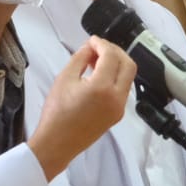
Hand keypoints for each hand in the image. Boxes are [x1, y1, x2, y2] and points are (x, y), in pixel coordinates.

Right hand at [29, 37, 136, 179]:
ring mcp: (120, 108)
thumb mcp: (64, 78)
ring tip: (96, 61)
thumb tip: (90, 47)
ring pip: (128, 77)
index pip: (111, 56)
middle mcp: (117, 97)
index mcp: (102, 87)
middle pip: (128, 64)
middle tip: (98, 48)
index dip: (102, 44)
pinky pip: (123, 89)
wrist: (57, 144)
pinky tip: (98, 76)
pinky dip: (115, 78)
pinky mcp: (118, 115)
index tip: (92, 41)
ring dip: (116, 64)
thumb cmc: (56, 113)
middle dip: (115, 51)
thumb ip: (80, 58)